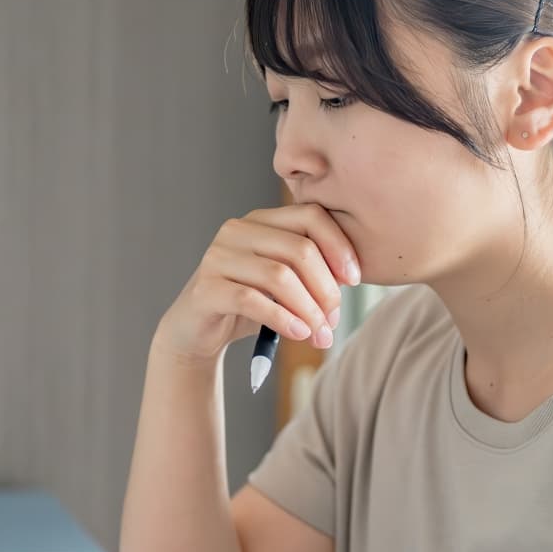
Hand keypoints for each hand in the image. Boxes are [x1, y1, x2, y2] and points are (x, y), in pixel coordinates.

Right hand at [152, 203, 360, 365]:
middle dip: (326, 289)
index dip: (339, 246)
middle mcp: (237, 230)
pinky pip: (252, 300)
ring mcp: (218, 257)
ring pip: (279, 276)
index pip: (310, 215)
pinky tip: (299, 334)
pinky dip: (283, 319)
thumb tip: (350, 280)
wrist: (197, 332)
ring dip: (308, 310)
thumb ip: (314, 274)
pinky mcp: (205, 288)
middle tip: (334, 320)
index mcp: (261, 220)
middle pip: (299, 249)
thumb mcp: (286, 285)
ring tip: (321, 336)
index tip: (355, 280)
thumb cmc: (248, 306)